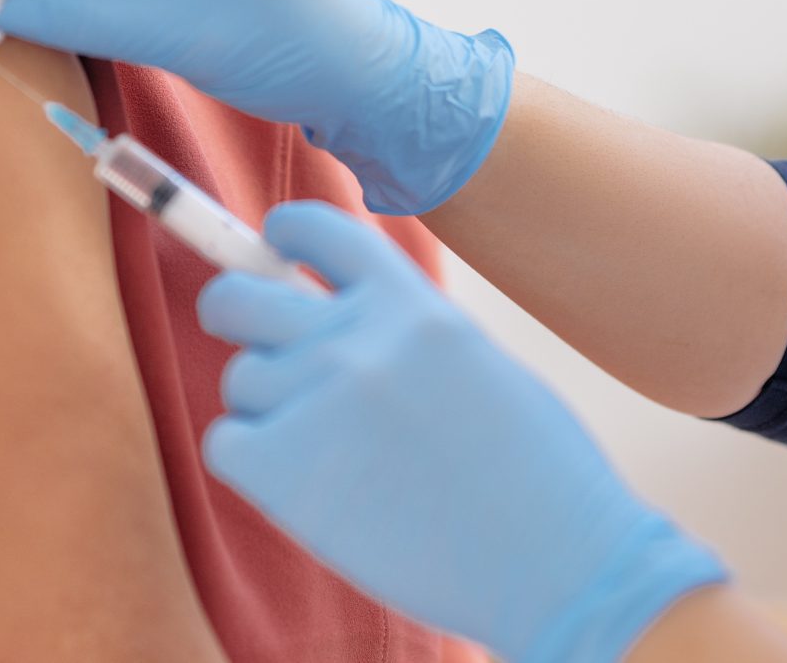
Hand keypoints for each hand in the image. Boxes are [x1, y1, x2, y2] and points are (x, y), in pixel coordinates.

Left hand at [199, 203, 726, 662]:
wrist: (558, 561)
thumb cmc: (537, 475)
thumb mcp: (478, 364)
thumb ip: (404, 333)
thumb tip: (337, 324)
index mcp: (410, 304)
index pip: (317, 227)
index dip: (286, 233)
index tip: (277, 244)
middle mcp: (355, 338)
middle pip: (237, 297)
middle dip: (236, 314)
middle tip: (258, 344)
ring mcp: (317, 399)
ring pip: (242, 381)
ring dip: (270, 410)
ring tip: (336, 454)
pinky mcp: (284, 470)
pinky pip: (228, 444)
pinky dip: (255, 465)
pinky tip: (311, 488)